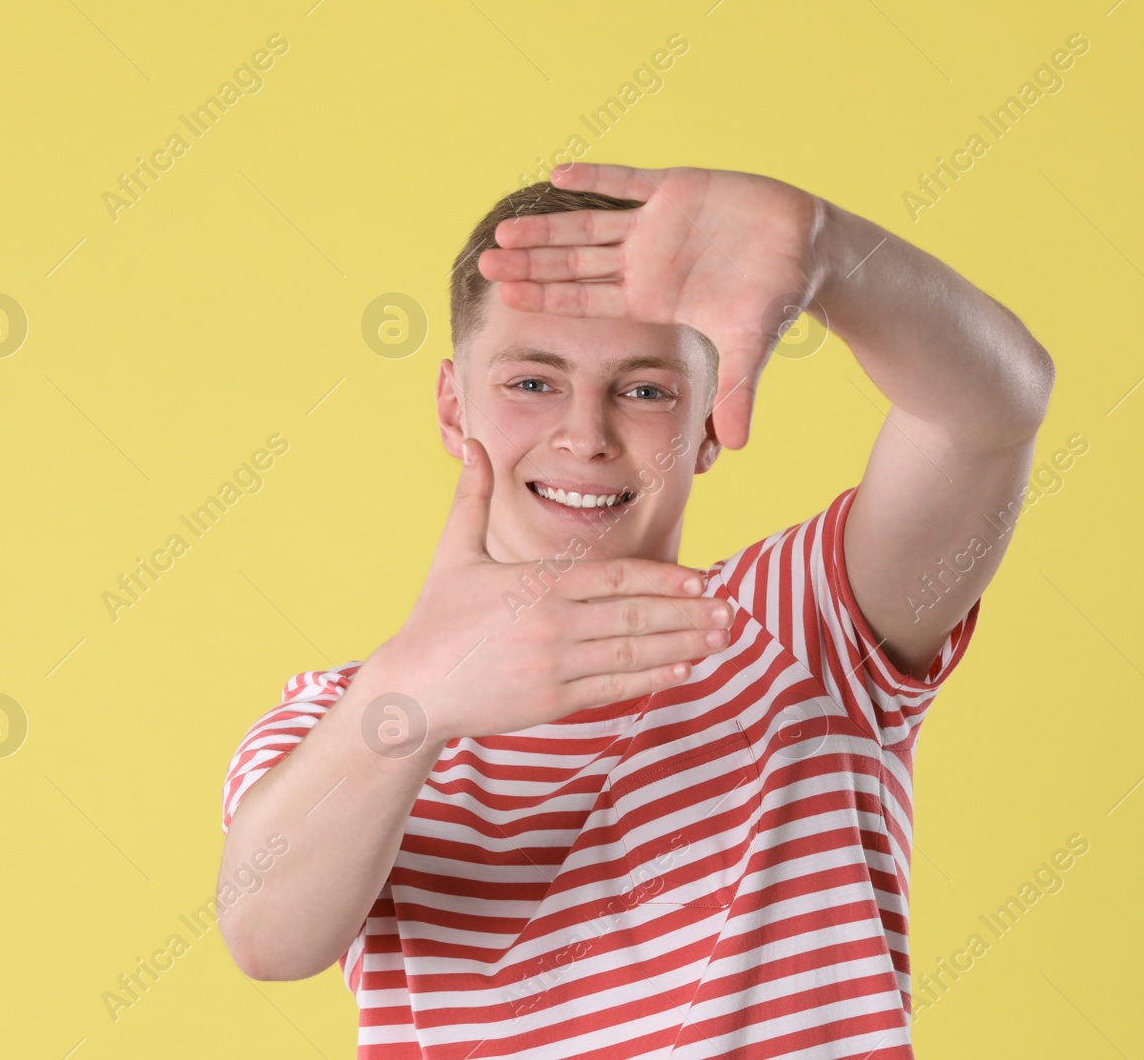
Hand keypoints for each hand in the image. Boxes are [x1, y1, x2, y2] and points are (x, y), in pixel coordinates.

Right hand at [374, 438, 735, 741]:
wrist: (412, 688)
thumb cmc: (435, 619)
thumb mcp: (453, 552)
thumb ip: (471, 497)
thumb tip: (470, 441)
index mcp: (537, 584)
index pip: (616, 577)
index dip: (664, 577)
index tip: (703, 577)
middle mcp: (552, 624)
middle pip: (635, 616)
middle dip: (688, 612)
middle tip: (731, 609)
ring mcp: (555, 665)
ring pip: (632, 653)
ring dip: (683, 644)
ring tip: (721, 637)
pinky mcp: (552, 700)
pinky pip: (613, 687)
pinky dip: (652, 677)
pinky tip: (684, 668)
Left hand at [478, 162, 824, 449]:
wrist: (805, 248)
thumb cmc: (773, 298)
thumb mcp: (749, 346)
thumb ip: (736, 391)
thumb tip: (738, 448)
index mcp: (650, 298)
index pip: (586, 299)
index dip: (547, 296)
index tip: (506, 296)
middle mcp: (643, 261)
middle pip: (575, 263)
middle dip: (532, 263)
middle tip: (485, 263)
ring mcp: (655, 224)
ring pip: (590, 225)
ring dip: (549, 227)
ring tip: (506, 228)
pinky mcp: (677, 188)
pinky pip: (629, 181)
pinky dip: (598, 177)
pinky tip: (560, 173)